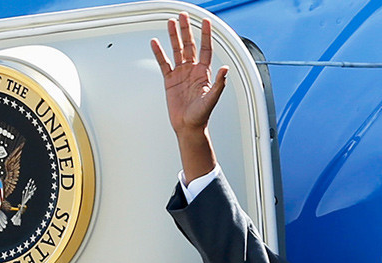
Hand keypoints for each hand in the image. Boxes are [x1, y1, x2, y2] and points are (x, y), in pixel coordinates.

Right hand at [150, 13, 227, 180]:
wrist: (188, 127)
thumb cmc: (201, 116)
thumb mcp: (212, 99)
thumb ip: (219, 83)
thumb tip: (225, 70)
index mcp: (204, 73)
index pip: (206, 49)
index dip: (206, 35)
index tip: (205, 22)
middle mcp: (193, 71)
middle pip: (190, 45)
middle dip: (187, 30)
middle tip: (183, 16)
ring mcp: (181, 74)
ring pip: (177, 51)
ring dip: (174, 37)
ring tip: (170, 23)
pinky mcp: (170, 80)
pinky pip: (164, 63)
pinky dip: (159, 53)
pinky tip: (156, 43)